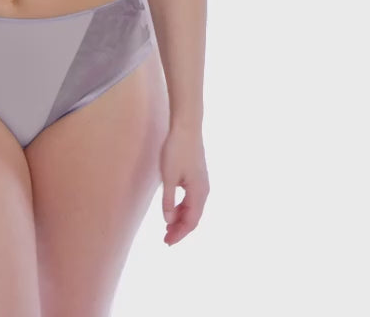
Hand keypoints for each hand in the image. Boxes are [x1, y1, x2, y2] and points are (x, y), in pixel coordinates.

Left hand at [160, 123, 208, 245]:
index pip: (191, 221)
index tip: (167, 242)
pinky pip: (192, 199)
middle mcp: (204, 190)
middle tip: (165, 239)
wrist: (187, 127)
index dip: (179, 234)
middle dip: (180, 230)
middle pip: (194, 217)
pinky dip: (184, 208)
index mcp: (199, 193)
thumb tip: (168, 220)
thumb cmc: (176, 150)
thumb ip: (169, 200)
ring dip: (181, 219)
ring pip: (193, 208)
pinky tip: (174, 209)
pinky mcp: (198, 177)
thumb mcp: (168, 177)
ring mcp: (202, 183)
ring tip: (167, 227)